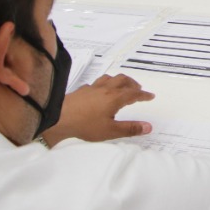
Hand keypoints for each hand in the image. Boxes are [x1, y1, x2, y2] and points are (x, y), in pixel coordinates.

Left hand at [40, 73, 154, 145]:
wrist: (59, 118)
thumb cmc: (86, 125)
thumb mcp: (111, 131)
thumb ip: (130, 129)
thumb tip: (148, 126)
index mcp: (115, 98)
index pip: (133, 93)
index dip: (143, 95)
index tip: (150, 96)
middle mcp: (105, 89)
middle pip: (123, 80)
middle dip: (133, 83)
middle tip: (138, 88)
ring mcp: (92, 88)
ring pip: (109, 78)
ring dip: (119, 80)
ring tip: (121, 85)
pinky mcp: (82, 90)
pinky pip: (96, 83)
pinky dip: (103, 84)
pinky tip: (99, 90)